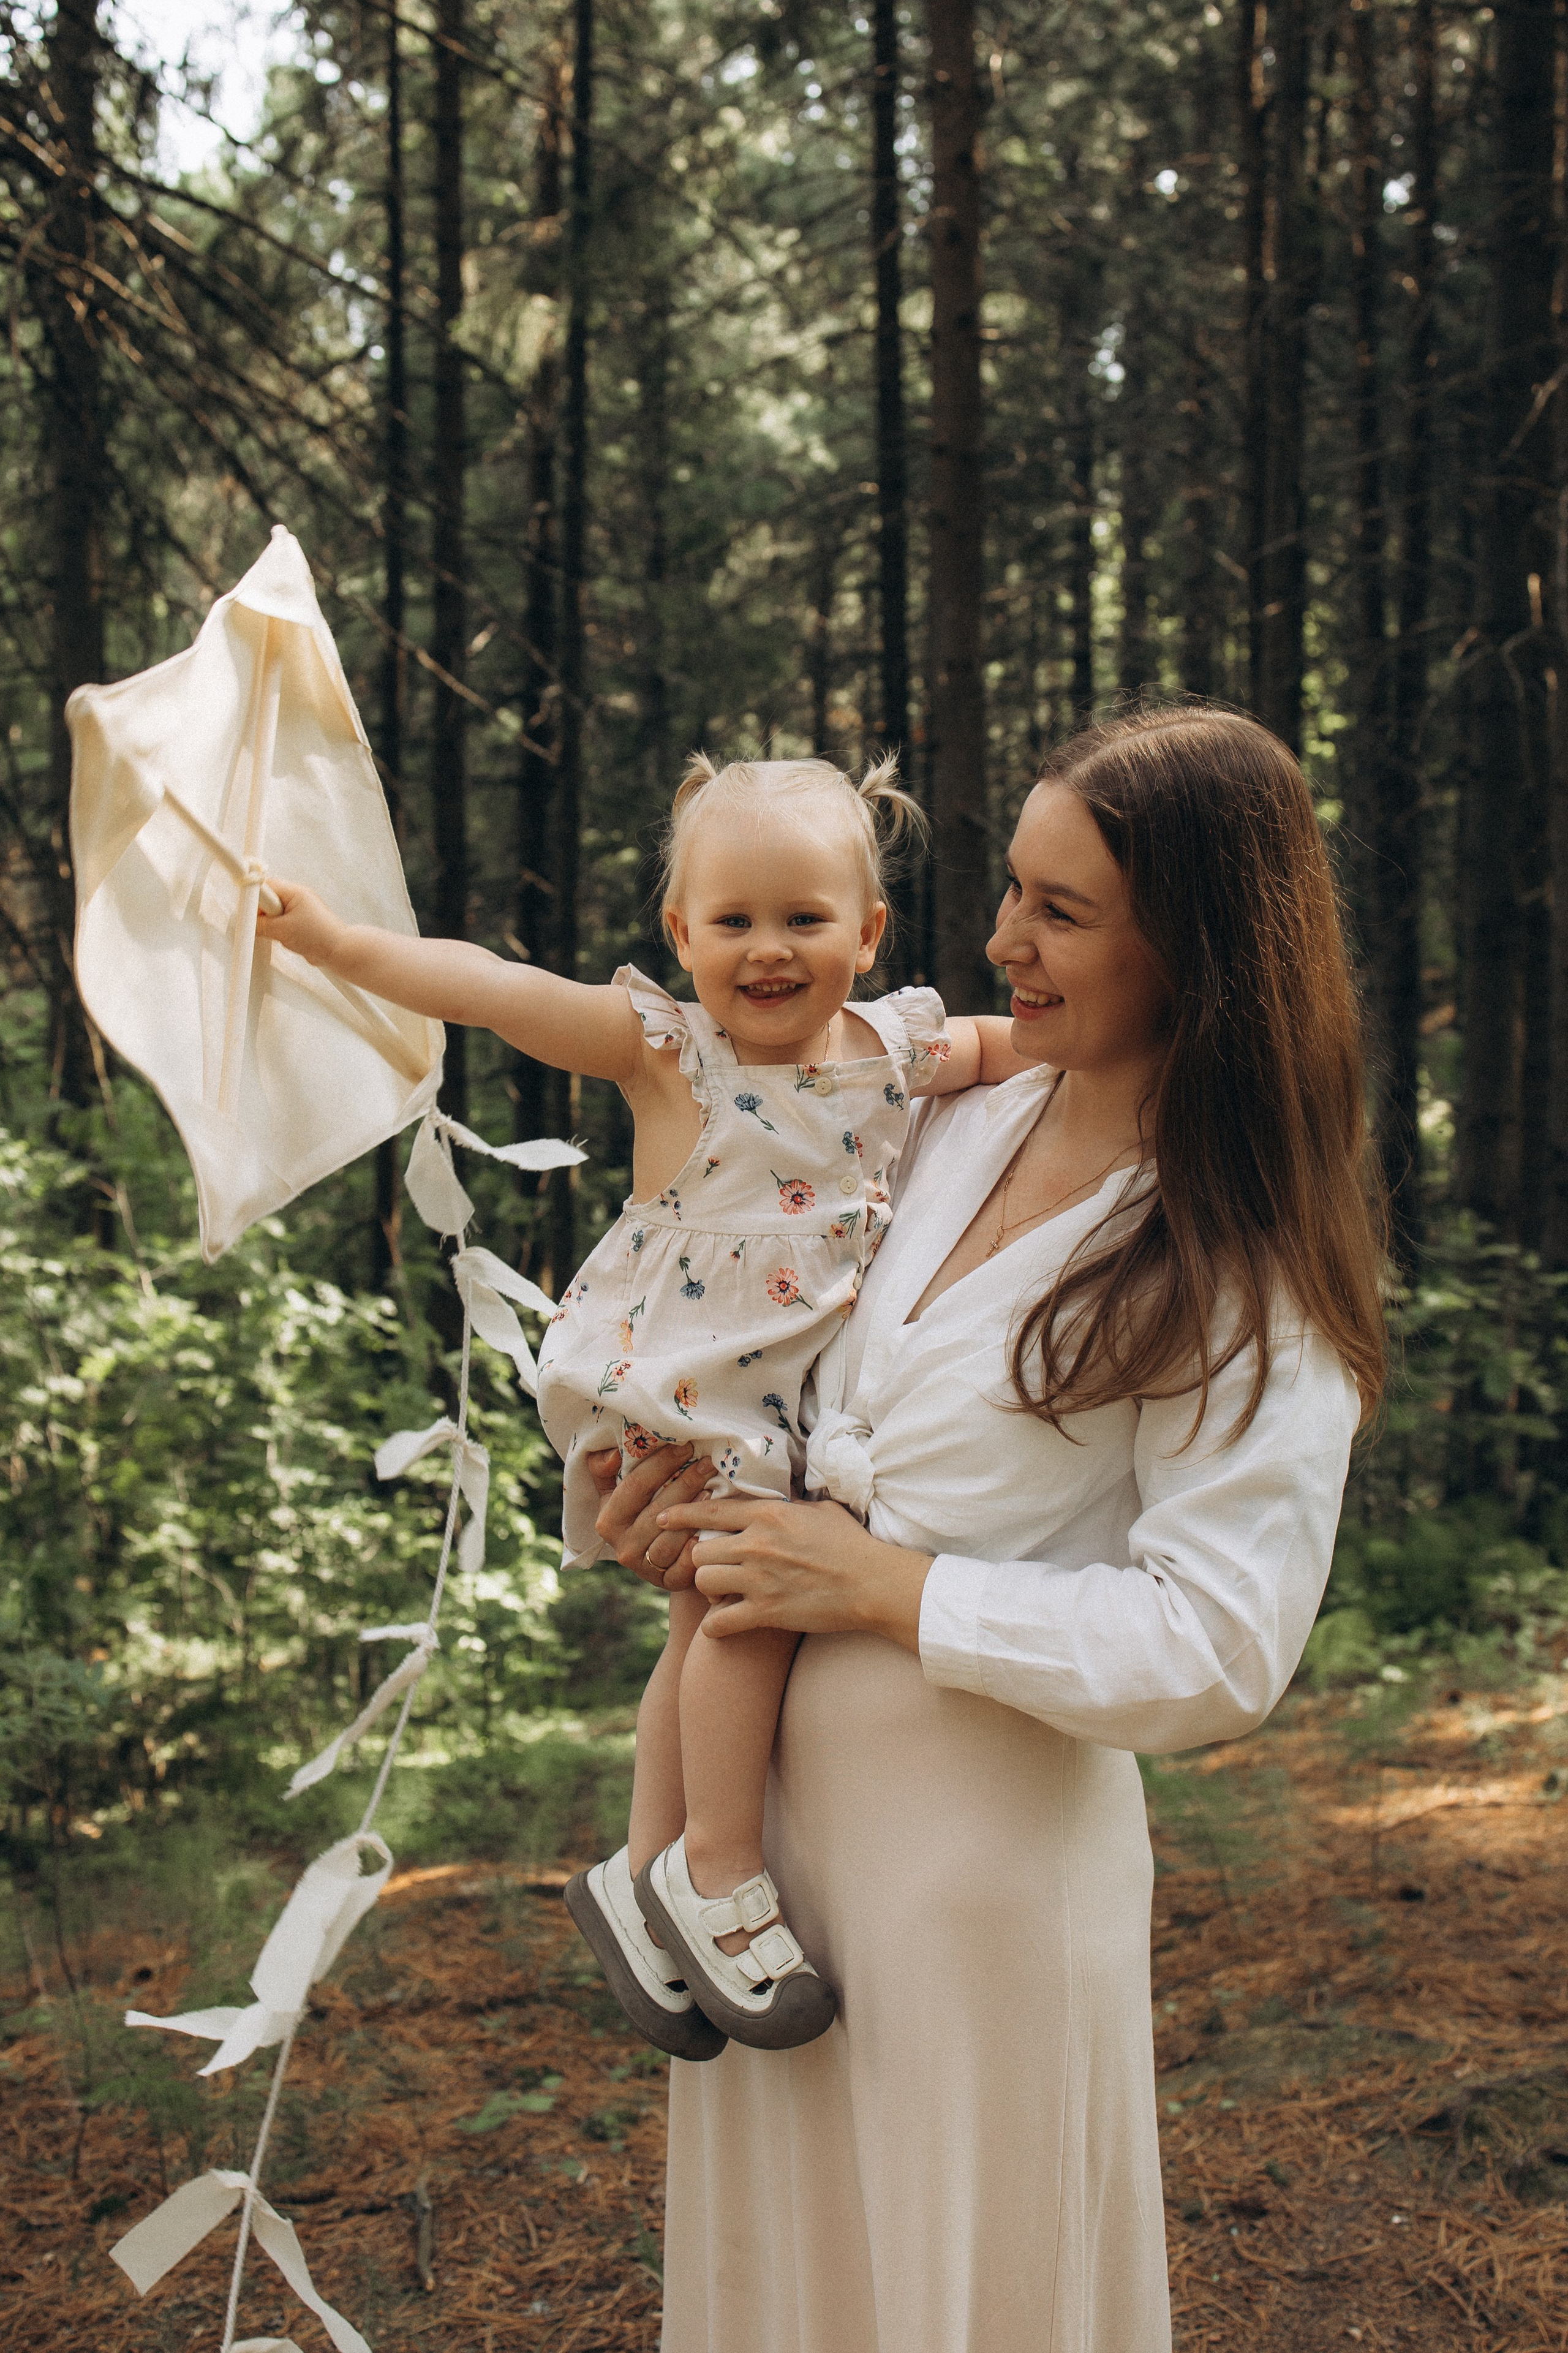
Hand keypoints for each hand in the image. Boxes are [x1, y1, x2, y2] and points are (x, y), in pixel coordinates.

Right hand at [256, 878, 346, 967]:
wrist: (339, 951)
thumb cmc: (320, 936)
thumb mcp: (282, 930)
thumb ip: (262, 924)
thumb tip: (250, 922)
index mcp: (295, 892)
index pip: (266, 886)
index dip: (255, 897)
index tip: (245, 905)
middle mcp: (298, 897)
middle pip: (268, 899)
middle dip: (263, 913)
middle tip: (266, 925)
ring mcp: (300, 909)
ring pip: (274, 913)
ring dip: (272, 924)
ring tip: (282, 934)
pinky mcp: (301, 922)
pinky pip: (282, 923)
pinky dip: (280, 931)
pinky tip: (286, 939)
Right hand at [588, 1442, 715, 1588]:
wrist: (658, 1554)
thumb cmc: (640, 1510)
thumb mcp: (615, 1489)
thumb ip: (604, 1468)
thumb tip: (613, 1455)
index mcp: (607, 1522)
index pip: (636, 1486)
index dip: (662, 1463)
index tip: (685, 1446)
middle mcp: (623, 1548)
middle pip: (658, 1510)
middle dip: (686, 1482)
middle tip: (708, 1462)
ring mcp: (646, 1568)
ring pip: (673, 1538)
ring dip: (694, 1513)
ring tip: (713, 1490)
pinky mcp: (669, 1582)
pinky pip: (686, 1563)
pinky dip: (698, 1544)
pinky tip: (711, 1526)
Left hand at [657, 1493, 932, 1650]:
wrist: (872, 1584)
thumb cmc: (852, 1544)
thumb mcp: (821, 1509)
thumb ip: (790, 1503)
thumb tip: (779, 1496)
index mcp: (768, 1514)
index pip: (709, 1510)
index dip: (680, 1514)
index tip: (663, 1518)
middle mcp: (756, 1544)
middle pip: (699, 1550)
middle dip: (702, 1559)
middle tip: (716, 1566)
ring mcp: (759, 1579)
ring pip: (703, 1581)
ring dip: (709, 1589)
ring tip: (723, 1592)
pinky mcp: (766, 1612)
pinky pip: (717, 1623)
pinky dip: (715, 1626)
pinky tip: (723, 1624)